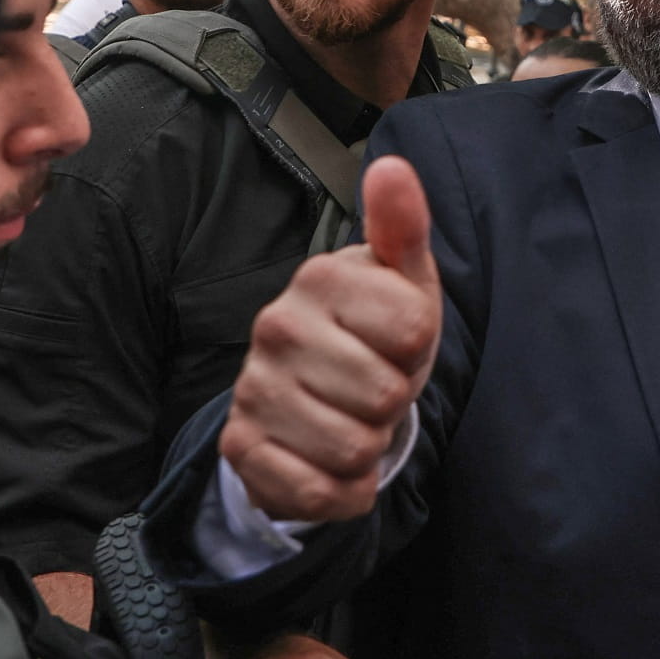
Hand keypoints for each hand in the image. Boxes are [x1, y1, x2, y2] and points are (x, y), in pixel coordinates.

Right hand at [219, 155, 441, 520]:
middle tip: (373, 384)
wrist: (323, 398)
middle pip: (386, 397)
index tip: (396, 339)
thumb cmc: (376, 332)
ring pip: (355, 449)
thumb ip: (403, 227)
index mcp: (320, 278)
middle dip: (394, 402)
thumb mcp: (404, 280)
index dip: (419, 347)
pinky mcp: (240, 448)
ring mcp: (252, 389)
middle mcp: (275, 328)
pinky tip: (330, 459)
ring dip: (370, 446)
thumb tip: (393, 167)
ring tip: (352, 416)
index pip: (415, 330)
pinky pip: (318, 491)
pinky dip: (343, 490)